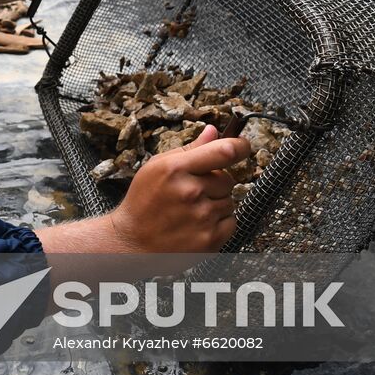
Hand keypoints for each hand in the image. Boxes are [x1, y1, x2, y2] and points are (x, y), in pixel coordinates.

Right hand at [108, 125, 248, 253]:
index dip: (240, 145)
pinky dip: (219, 222)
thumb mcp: (156, 167)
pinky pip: (231, 222)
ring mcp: (202, 217)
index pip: (224, 151)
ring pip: (229, 201)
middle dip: (216, 182)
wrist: (132, 243)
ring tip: (190, 211)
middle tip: (193, 191)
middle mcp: (191, 192)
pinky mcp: (210, 239)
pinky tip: (197, 224)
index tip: (243, 145)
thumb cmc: (143, 202)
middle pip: (228, 179)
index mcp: (176, 169)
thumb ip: (188, 149)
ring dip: (216, 203)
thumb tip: (213, 132)